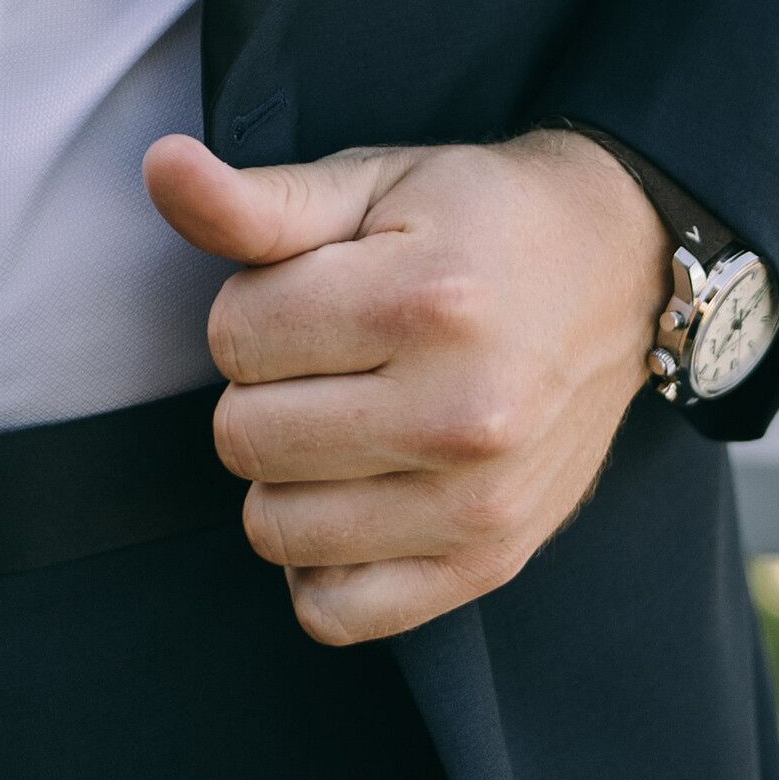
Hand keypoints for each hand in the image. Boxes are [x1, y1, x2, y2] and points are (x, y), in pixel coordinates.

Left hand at [142, 128, 667, 646]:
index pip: (233, 338)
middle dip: (264, 387)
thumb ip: (256, 200)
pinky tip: (352, 494)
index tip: (313, 290)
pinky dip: (319, 561)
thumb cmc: (474, 220)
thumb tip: (161, 169)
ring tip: (345, 416)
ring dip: (285, 473)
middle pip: (244, 438)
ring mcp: (479, 505)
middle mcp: (460, 415)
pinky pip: (335, 610)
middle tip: (333, 353)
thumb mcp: (368, 186)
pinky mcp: (490, 563)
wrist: (617, 268)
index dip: (253, 307)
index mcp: (425, 303)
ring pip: (274, 528)